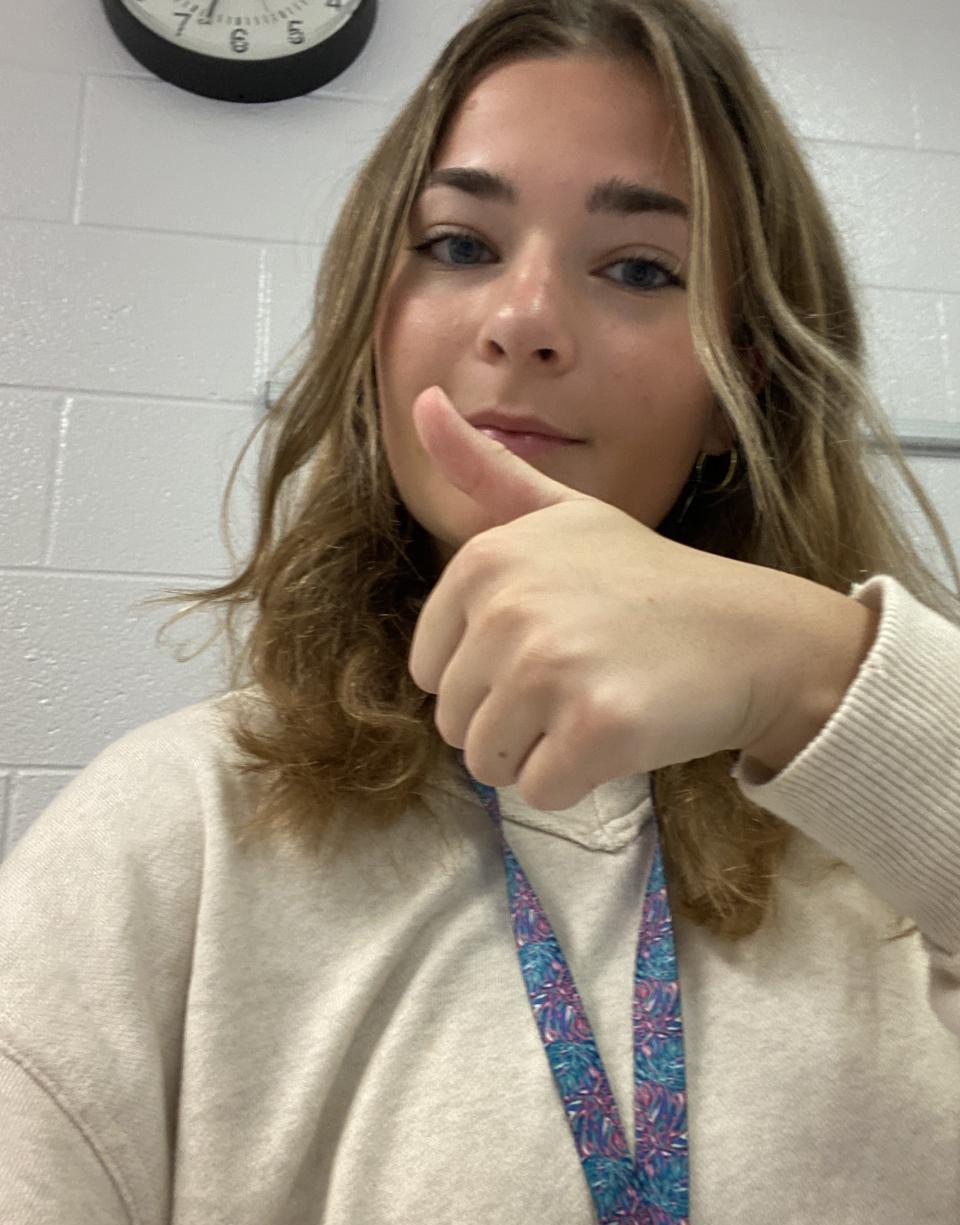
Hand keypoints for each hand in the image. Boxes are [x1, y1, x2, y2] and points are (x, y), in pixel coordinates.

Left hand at [407, 385, 847, 809]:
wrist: (750, 632)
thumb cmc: (647, 579)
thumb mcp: (562, 512)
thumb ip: (484, 470)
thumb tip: (422, 401)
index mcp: (485, 561)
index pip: (430, 672)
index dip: (487, 678)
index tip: (551, 645)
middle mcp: (509, 608)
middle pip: (456, 722)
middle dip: (512, 720)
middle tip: (583, 679)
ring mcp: (551, 667)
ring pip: (489, 763)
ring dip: (539, 754)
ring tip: (597, 703)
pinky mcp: (595, 727)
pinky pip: (539, 791)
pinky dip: (578, 781)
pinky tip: (622, 733)